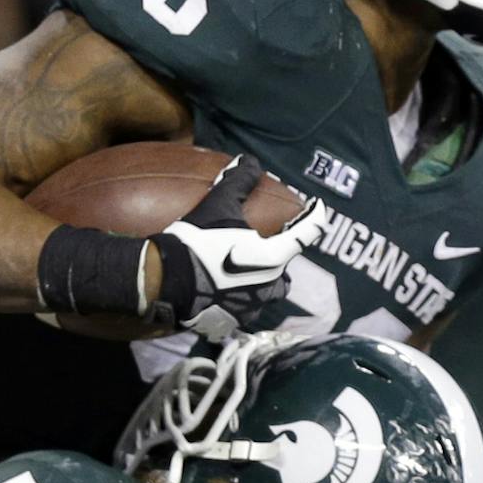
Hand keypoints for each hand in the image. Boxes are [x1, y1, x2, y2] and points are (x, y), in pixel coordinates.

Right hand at [149, 156, 324, 338]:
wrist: (165, 282)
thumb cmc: (198, 242)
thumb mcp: (218, 205)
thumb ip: (238, 181)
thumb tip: (250, 160)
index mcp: (274, 258)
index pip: (305, 234)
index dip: (314, 217)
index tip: (318, 208)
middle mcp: (268, 287)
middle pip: (284, 274)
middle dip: (277, 263)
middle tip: (261, 250)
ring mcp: (249, 309)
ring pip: (264, 296)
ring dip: (258, 284)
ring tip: (241, 274)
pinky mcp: (229, 322)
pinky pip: (239, 311)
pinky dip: (234, 301)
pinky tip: (219, 292)